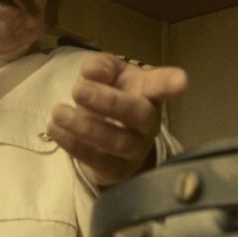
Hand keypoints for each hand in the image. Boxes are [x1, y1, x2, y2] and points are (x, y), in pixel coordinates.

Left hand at [46, 53, 187, 186]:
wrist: (102, 134)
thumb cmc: (110, 94)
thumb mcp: (105, 72)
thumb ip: (100, 66)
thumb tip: (93, 72)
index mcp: (148, 93)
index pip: (162, 86)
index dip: (171, 83)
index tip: (181, 81)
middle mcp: (148, 123)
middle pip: (139, 115)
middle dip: (108, 101)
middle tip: (77, 90)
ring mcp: (135, 150)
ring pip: (118, 141)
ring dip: (85, 126)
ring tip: (58, 112)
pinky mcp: (115, 170)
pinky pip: (97, 161)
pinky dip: (73, 145)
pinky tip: (56, 129)